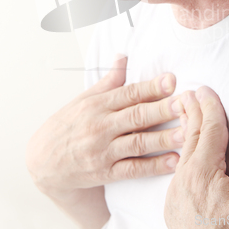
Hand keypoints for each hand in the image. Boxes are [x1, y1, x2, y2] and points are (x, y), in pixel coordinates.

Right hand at [26, 56, 182, 200]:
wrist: (43, 160)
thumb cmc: (68, 124)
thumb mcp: (85, 99)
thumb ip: (109, 80)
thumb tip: (123, 56)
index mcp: (98, 105)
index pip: (129, 93)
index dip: (151, 87)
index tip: (172, 80)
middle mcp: (100, 126)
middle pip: (136, 116)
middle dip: (162, 109)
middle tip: (185, 104)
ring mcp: (103, 151)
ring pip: (137, 143)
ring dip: (163, 139)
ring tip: (186, 133)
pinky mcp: (105, 172)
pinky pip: (132, 169)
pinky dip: (153, 166)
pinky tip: (173, 162)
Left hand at [165, 87, 228, 228]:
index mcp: (202, 170)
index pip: (208, 129)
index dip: (208, 106)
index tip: (204, 89)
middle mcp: (184, 177)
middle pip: (189, 136)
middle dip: (191, 112)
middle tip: (186, 93)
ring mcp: (176, 194)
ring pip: (182, 153)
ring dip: (184, 131)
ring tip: (184, 117)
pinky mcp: (175, 208)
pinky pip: (179, 170)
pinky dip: (183, 153)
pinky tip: (186, 160)